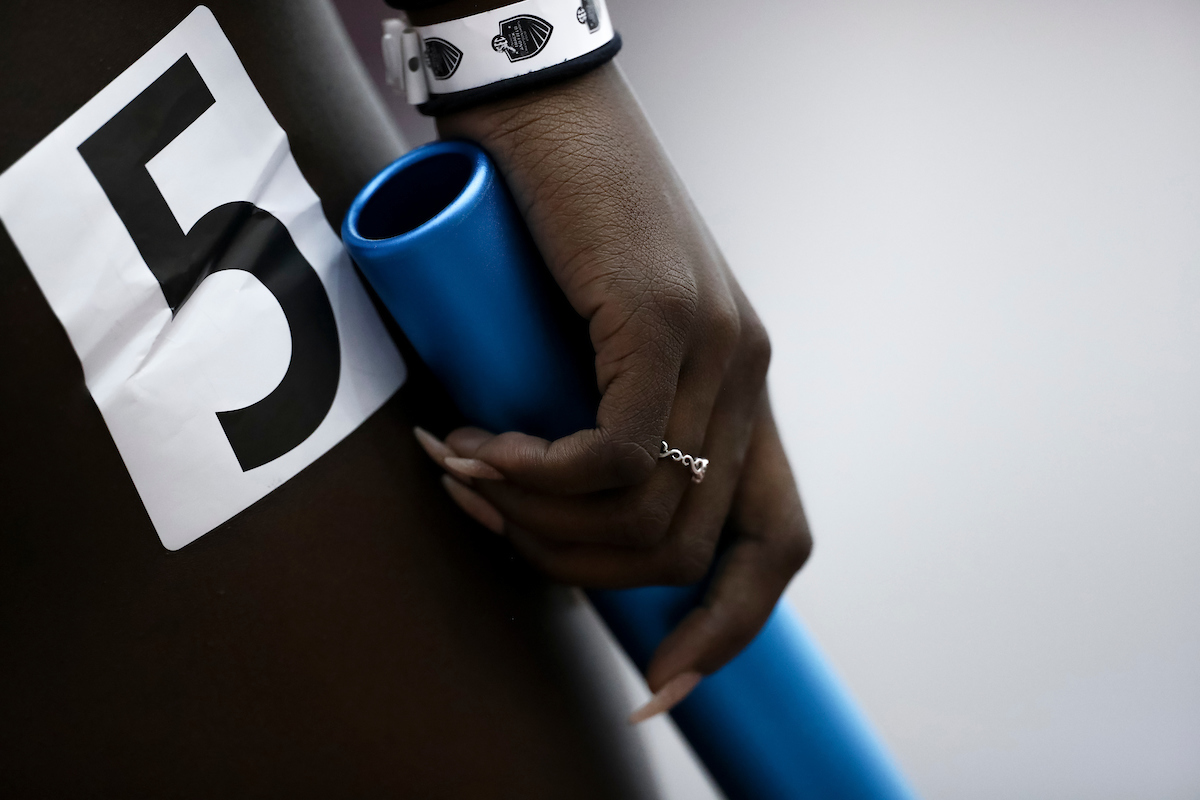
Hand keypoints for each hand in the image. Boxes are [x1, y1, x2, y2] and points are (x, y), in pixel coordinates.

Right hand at [419, 63, 812, 718]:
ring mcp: (712, 345)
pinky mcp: (658, 317)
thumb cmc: (550, 222)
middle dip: (574, 569)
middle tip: (487, 514)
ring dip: (538, 521)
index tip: (658, 682)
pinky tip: (481, 446)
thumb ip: (599, 415)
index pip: (774, 542)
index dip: (727, 629)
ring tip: (468, 467)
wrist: (542, 104)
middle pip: (685, 550)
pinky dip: (538, 477)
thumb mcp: (586, 344)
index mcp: (739, 392)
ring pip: (646, 514)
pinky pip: (613, 455)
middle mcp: (743, 376)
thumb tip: (553, 507)